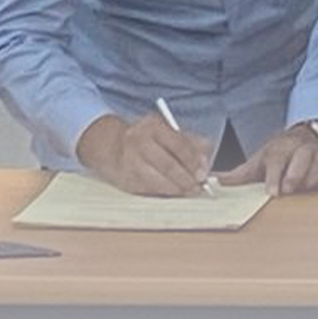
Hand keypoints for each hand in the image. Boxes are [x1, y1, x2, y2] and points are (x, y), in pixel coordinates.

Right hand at [78, 111, 213, 195]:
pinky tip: (173, 191)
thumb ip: (189, 140)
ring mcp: (130, 162)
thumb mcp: (165, 131)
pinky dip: (165, 192)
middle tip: (199, 186)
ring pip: (159, 181)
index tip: (203, 171)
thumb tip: (206, 155)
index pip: (178, 144)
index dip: (193, 161)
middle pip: (168, 165)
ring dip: (177, 189)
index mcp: (152, 126)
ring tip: (188, 190)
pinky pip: (150, 189)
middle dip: (187, 178)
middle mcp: (139, 142)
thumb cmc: (145, 138)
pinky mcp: (126, 179)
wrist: (110, 146)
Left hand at [245, 123, 317, 193]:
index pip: (276, 161)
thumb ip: (238, 175)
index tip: (272, 191)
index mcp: (279, 150)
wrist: (307, 137)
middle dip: (295, 174)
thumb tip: (213, 181)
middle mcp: (299, 150)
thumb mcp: (258, 162)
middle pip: (300, 158)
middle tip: (289, 189)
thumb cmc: (279, 155)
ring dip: (313, 176)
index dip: (274, 176)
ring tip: (307, 188)